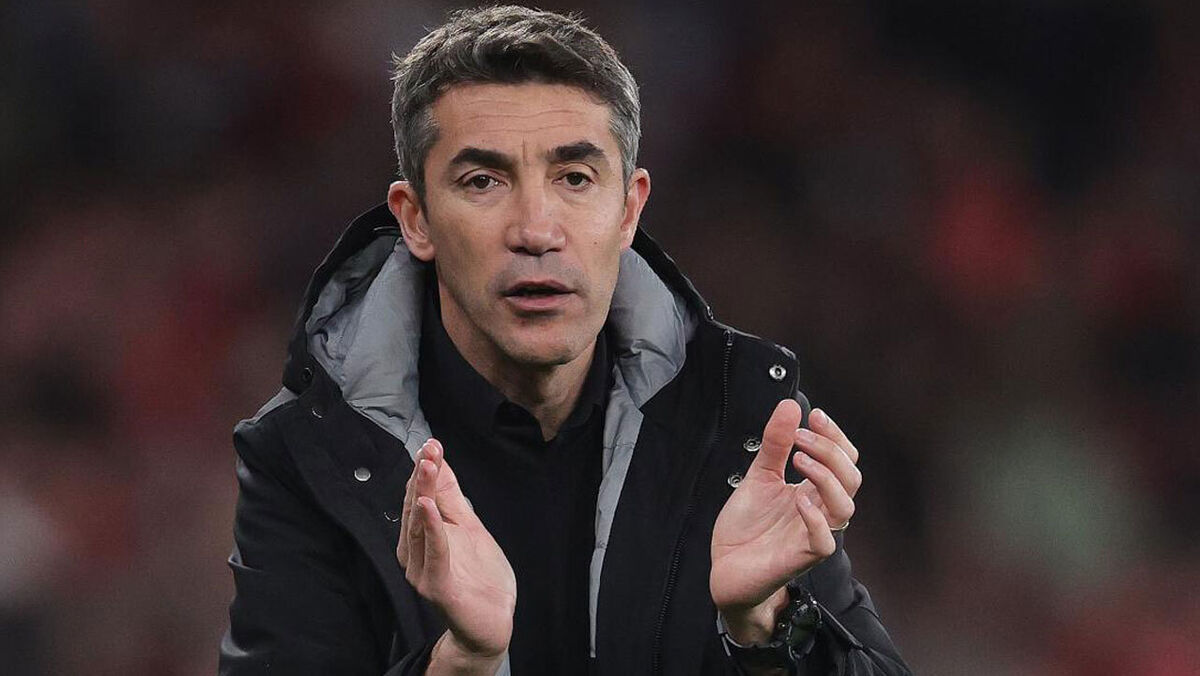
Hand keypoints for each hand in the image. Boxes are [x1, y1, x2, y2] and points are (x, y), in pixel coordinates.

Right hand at [397, 439, 515, 669]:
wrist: (491, 622)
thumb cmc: (478, 576)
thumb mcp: (469, 526)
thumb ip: (451, 497)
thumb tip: (438, 460)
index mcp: (421, 537)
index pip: (420, 497)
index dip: (425, 470)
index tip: (431, 444)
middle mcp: (415, 553)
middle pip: (416, 508)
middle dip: (422, 478)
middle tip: (428, 450)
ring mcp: (423, 571)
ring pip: (420, 527)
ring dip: (423, 495)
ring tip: (426, 469)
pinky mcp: (436, 587)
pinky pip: (432, 554)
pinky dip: (430, 530)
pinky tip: (428, 508)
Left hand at [710, 400, 861, 643]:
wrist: (724, 568)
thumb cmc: (746, 527)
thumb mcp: (758, 476)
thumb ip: (775, 444)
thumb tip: (790, 405)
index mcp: (814, 490)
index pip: (844, 460)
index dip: (836, 436)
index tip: (814, 415)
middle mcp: (820, 510)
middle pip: (852, 478)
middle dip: (831, 450)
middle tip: (801, 436)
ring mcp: (813, 534)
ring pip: (845, 507)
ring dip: (826, 477)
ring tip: (798, 459)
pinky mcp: (801, 558)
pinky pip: (825, 541)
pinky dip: (816, 518)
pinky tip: (798, 500)